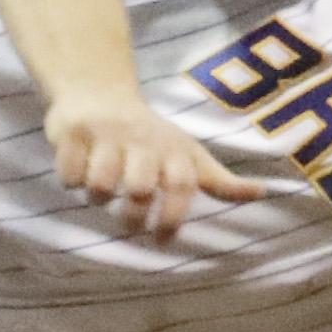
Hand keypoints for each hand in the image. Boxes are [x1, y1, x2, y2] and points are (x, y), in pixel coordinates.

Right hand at [46, 95, 264, 241]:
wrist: (99, 92)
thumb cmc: (150, 136)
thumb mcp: (188, 155)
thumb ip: (220, 180)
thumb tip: (262, 193)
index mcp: (172, 149)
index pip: (182, 184)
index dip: (174, 216)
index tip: (163, 239)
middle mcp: (142, 140)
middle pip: (140, 188)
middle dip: (134, 216)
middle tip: (130, 222)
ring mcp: (106, 135)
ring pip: (102, 182)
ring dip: (99, 197)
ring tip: (101, 193)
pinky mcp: (72, 131)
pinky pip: (69, 172)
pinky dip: (71, 180)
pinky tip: (77, 173)